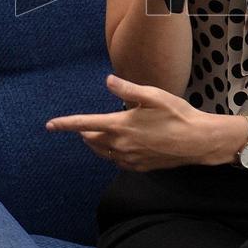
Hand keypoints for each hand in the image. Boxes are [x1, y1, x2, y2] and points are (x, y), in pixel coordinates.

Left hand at [46, 73, 238, 170]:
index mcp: (120, 126)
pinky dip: (112, 153)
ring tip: (99, 135)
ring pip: (103, 153)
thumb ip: (127, 89)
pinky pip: (117, 161)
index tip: (49, 125)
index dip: (65, 124)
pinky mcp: (139, 166)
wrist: (198, 141)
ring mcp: (130, 159)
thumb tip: (108, 81)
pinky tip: (120, 147)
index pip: (84, 124)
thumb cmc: (177, 114)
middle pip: (91, 140)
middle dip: (85, 132)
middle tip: (86, 125)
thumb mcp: (152, 95)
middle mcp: (121, 145)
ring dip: (97, 143)